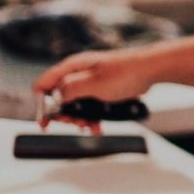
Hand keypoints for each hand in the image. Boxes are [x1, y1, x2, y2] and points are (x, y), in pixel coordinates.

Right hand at [33, 47, 156, 128]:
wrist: (151, 69)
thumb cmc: (125, 73)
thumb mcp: (92, 85)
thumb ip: (69, 90)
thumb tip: (54, 97)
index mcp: (73, 67)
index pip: (44, 84)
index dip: (42, 104)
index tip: (47, 122)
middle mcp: (79, 72)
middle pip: (59, 97)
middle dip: (65, 114)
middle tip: (76, 123)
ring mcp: (91, 80)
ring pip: (76, 103)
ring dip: (80, 118)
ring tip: (90, 126)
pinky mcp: (102, 87)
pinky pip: (90, 104)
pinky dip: (92, 116)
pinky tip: (98, 126)